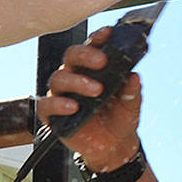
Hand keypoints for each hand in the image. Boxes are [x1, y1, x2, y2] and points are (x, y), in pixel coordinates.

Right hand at [37, 26, 142, 171]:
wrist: (113, 148)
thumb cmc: (119, 119)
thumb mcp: (131, 105)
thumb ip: (132, 91)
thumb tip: (134, 76)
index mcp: (93, 69)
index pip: (92, 45)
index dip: (98, 37)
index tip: (108, 33)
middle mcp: (75, 76)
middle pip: (71, 56)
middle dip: (86, 55)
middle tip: (102, 62)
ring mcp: (62, 94)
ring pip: (59, 78)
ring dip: (78, 82)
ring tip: (97, 91)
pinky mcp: (53, 114)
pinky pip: (46, 105)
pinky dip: (58, 104)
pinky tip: (74, 107)